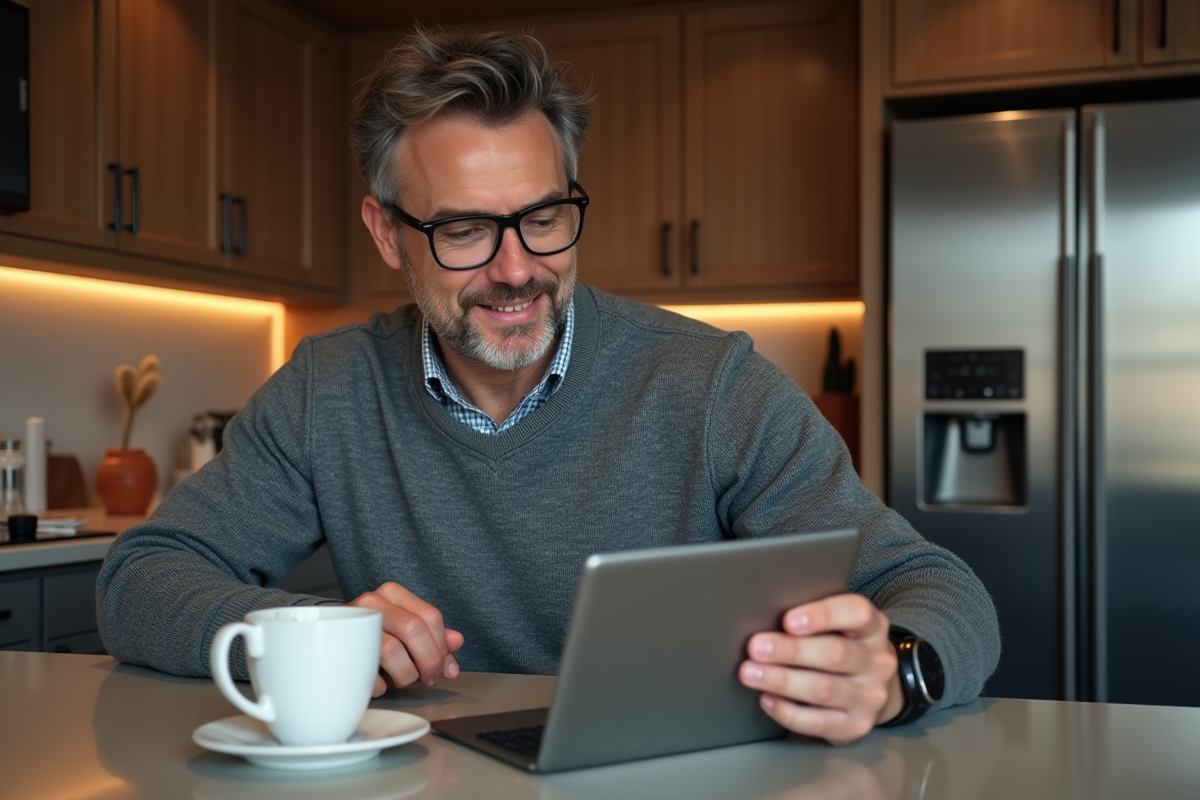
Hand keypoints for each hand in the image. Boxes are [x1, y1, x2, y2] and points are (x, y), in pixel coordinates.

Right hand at [349, 582, 463, 695]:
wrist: (326, 638)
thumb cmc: (372, 635)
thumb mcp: (404, 630)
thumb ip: (432, 636)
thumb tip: (457, 642)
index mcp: (393, 593)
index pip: (430, 617)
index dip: (442, 647)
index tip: (444, 667)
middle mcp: (372, 602)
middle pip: (413, 630)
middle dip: (428, 662)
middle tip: (428, 679)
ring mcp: (353, 624)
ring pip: (391, 650)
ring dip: (405, 675)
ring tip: (402, 680)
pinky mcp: (338, 649)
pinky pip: (368, 673)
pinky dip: (380, 686)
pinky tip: (379, 683)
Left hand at [738, 593, 902, 745]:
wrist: (871, 688)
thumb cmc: (842, 646)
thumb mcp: (839, 626)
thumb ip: (812, 620)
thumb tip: (765, 619)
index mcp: (872, 627)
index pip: (856, 613)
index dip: (821, 616)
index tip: (788, 620)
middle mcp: (877, 662)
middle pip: (835, 654)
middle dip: (791, 651)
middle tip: (756, 648)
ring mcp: (869, 696)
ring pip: (824, 689)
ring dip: (782, 680)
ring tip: (751, 673)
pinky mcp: (856, 725)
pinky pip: (818, 722)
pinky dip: (787, 711)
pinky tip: (767, 699)